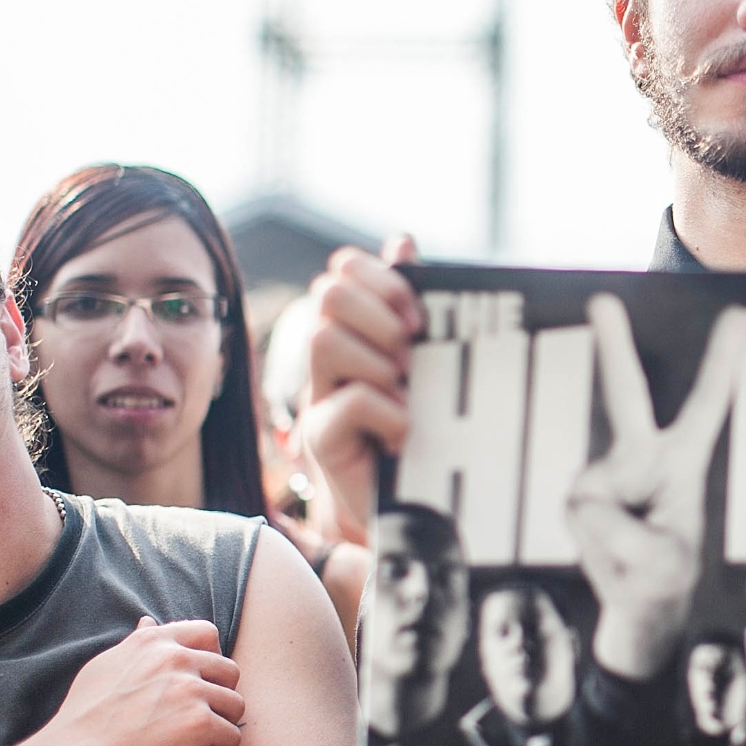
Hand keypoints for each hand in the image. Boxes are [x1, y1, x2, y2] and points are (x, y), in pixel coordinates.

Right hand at [39, 617, 245, 745]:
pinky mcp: (199, 723)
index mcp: (155, 642)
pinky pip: (231, 737)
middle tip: (192, 720)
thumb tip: (149, 622)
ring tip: (191, 744)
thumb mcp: (105, 666)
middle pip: (230, 671)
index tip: (196, 684)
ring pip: (236, 705)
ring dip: (219, 726)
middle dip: (218, 697)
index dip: (210, 659)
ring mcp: (191, 690)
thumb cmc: (83, 717)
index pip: (208, 632)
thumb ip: (136, 644)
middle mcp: (177, 659)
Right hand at [300, 236, 423, 546]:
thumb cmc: (422, 428)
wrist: (409, 505)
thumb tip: (402, 240)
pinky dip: (388, 413)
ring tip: (405, 395)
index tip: (420, 317)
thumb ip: (410, 306)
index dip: (382, 278)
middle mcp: (329, 358)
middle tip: (412, 352)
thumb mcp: (426, 361)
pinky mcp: (319, 438)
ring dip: (379, 363)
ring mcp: (318, 396)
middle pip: (328, 293)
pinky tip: (403, 433)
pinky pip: (351, 401)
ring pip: (325, 340)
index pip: (344, 270)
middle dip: (380, 314)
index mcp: (355, 330)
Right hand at [569, 293, 745, 678]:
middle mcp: (639, 459)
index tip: (736, 313)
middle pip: (625, 397)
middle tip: (600, 299)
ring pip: (601, 509)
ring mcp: (603, 477)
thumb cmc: (662, 579)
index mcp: (682, 461)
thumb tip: (583, 504)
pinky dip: (600, 553)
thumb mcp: (663, 567)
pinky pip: (586, 528)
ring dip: (617, 546)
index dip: (720, 363)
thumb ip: (630, 538)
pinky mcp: (577, 499)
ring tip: (633, 562)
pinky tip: (610, 562)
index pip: (705, 407)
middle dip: (613, 347)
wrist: (633, 611)